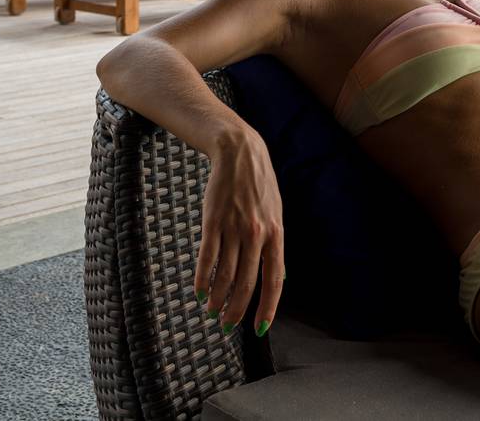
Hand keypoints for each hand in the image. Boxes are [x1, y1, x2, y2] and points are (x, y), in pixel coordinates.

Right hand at [198, 130, 285, 336]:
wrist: (240, 153)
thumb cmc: (259, 186)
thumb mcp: (276, 213)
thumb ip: (274, 244)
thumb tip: (280, 276)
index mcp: (276, 234)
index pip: (274, 280)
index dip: (267, 307)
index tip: (259, 328)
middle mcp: (257, 234)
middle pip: (247, 283)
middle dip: (236, 309)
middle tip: (226, 325)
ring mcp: (234, 228)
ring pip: (225, 274)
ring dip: (217, 298)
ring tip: (211, 311)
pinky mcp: (213, 221)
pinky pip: (207, 257)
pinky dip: (202, 278)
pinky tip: (199, 291)